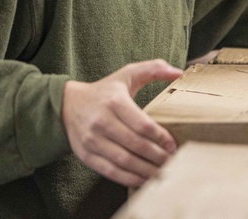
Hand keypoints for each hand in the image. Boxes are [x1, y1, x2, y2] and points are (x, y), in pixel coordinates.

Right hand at [62, 59, 183, 186]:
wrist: (68, 105)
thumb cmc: (105, 91)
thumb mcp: (127, 74)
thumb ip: (153, 69)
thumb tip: (179, 72)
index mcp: (114, 101)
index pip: (142, 124)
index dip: (160, 137)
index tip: (173, 144)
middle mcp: (101, 121)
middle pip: (135, 144)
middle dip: (157, 156)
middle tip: (173, 162)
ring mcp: (92, 140)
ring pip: (124, 161)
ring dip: (146, 170)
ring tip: (163, 173)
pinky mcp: (86, 155)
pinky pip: (111, 172)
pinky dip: (129, 178)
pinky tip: (144, 179)